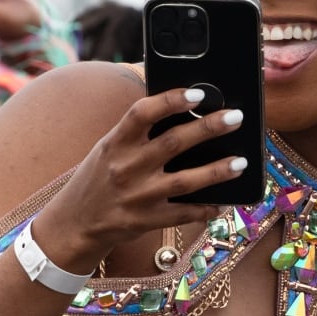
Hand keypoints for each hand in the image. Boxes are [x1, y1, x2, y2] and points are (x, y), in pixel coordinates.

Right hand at [35, 87, 247, 269]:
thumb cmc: (96, 179)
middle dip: (209, 128)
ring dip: (218, 170)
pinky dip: (206, 209)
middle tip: (235, 117)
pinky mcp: (145, 221)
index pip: (142, 113)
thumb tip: (181, 112)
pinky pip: (183, 213)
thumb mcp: (107, 150)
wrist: (74, 223)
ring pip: (186, 180)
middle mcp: (126, 168)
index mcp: (115, 144)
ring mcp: (137, 196)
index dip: (171, 100)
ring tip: (242, 162)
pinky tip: (224, 202)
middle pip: (173, 142)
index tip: (198, 93)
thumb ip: (136, 133)